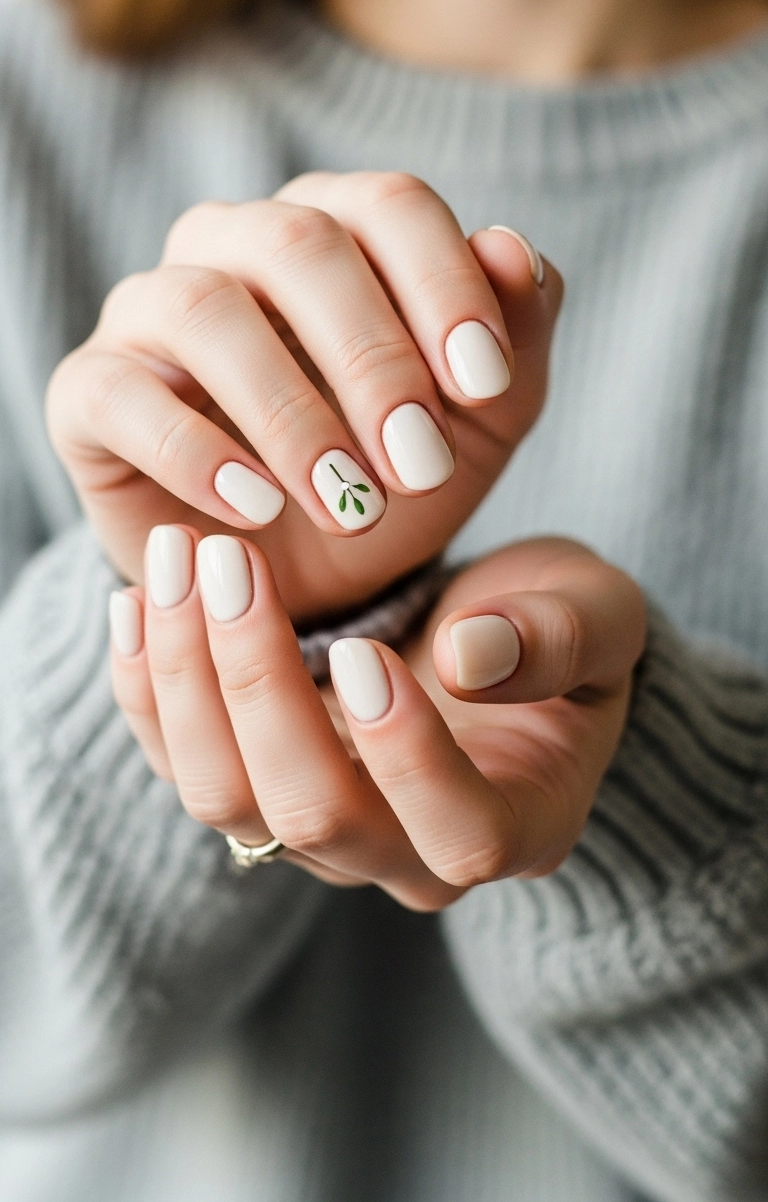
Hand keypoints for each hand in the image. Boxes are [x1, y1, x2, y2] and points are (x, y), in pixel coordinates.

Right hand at [46, 172, 559, 621]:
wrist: (306, 573)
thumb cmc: (395, 474)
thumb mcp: (479, 421)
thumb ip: (513, 337)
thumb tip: (511, 246)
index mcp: (333, 227)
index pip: (388, 204)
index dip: (443, 284)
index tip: (484, 383)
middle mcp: (232, 244)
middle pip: (298, 243)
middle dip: (372, 357)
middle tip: (421, 464)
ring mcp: (150, 310)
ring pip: (204, 308)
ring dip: (290, 412)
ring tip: (349, 503)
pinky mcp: (90, 391)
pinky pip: (121, 394)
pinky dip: (195, 453)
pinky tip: (259, 510)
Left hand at [110, 529, 644, 908]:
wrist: (488, 637)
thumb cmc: (556, 625)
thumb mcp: (595, 613)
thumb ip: (558, 637)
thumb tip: (471, 657)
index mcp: (518, 822)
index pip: (461, 832)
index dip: (409, 757)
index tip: (366, 651)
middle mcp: (407, 855)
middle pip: (315, 816)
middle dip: (259, 687)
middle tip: (229, 560)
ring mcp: (320, 831)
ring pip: (227, 797)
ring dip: (187, 678)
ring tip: (178, 558)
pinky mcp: (254, 787)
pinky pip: (180, 760)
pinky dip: (148, 686)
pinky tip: (137, 597)